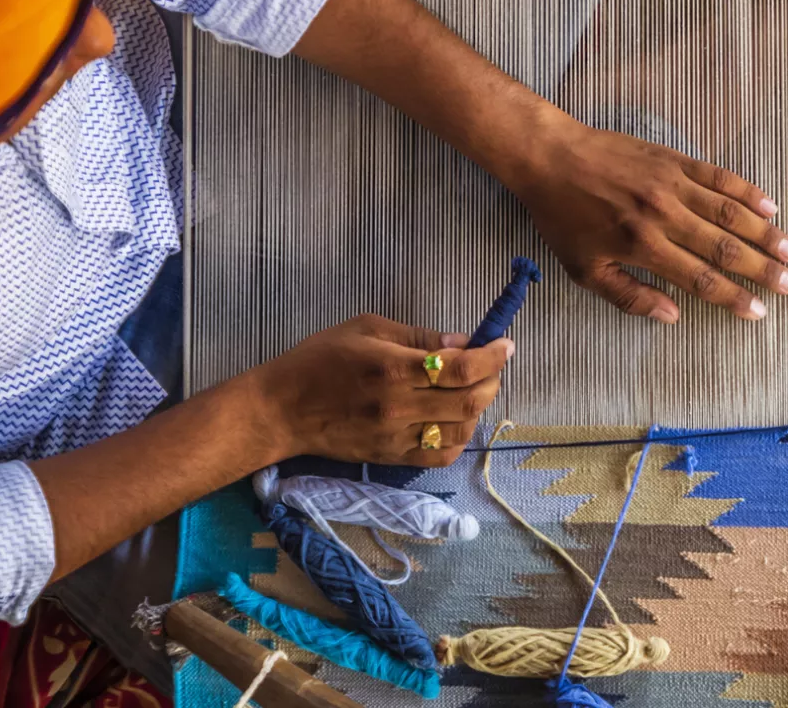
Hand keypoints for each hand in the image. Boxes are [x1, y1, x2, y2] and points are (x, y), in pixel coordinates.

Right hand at [239, 314, 512, 466]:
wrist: (282, 410)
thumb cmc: (319, 359)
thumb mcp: (366, 328)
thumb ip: (418, 337)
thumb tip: (462, 343)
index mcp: (393, 368)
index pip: (461, 367)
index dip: (492, 356)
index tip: (505, 344)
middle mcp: (400, 407)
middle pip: (470, 400)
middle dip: (493, 380)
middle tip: (494, 365)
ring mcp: (397, 437)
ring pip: (462, 430)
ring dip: (479, 408)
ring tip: (474, 389)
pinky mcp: (393, 458)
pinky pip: (441, 455)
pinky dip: (460, 437)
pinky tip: (456, 419)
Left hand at [501, 121, 787, 322]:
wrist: (551, 158)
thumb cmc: (563, 218)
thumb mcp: (584, 270)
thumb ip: (629, 297)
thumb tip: (671, 316)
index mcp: (643, 247)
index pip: (701, 278)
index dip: (733, 298)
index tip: (758, 312)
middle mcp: (664, 216)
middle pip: (725, 248)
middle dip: (762, 270)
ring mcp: (672, 185)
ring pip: (730, 212)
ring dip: (765, 233)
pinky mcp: (673, 160)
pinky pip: (718, 177)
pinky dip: (746, 192)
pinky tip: (769, 206)